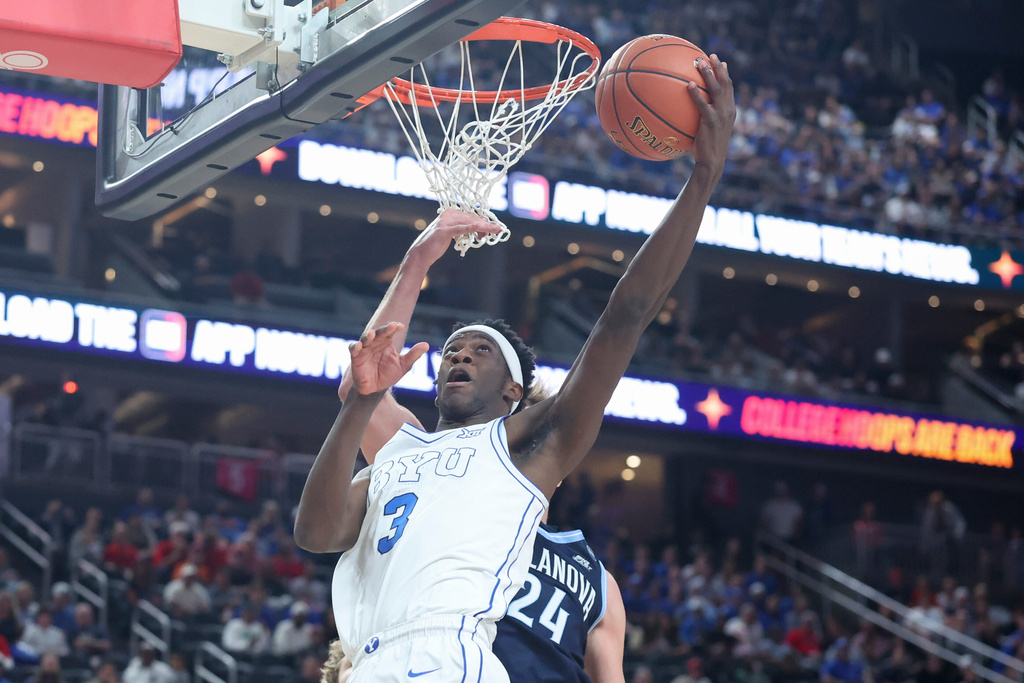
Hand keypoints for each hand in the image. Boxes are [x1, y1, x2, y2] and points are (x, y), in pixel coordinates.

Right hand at [344, 322, 428, 397]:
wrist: (375, 389)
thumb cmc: (388, 375)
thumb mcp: (403, 365)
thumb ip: (413, 355)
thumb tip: (426, 345)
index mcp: (386, 343)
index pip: (390, 332)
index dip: (394, 328)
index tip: (401, 326)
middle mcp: (375, 343)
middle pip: (379, 333)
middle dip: (384, 329)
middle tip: (391, 326)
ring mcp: (365, 349)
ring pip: (365, 339)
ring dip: (368, 336)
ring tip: (372, 334)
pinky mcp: (356, 357)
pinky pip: (353, 349)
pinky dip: (355, 346)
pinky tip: (358, 346)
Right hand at [406, 209, 503, 264]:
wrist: (421, 254)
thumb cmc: (436, 245)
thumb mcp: (450, 234)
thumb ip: (461, 229)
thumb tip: (477, 230)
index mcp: (449, 213)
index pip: (470, 216)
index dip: (483, 221)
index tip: (493, 227)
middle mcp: (447, 215)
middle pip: (472, 218)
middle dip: (486, 224)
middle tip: (497, 230)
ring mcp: (445, 222)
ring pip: (469, 222)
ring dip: (484, 227)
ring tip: (495, 230)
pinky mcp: (444, 231)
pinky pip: (461, 229)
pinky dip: (473, 228)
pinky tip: (481, 229)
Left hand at [687, 54, 734, 171]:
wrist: (712, 162)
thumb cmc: (707, 148)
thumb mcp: (710, 130)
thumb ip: (707, 116)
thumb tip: (697, 109)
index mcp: (729, 110)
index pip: (729, 87)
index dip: (725, 73)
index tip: (720, 61)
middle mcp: (728, 110)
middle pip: (725, 83)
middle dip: (718, 68)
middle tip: (710, 55)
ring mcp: (721, 115)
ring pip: (716, 89)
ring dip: (708, 74)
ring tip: (699, 63)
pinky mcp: (711, 121)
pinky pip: (703, 104)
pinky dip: (697, 93)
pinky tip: (689, 85)